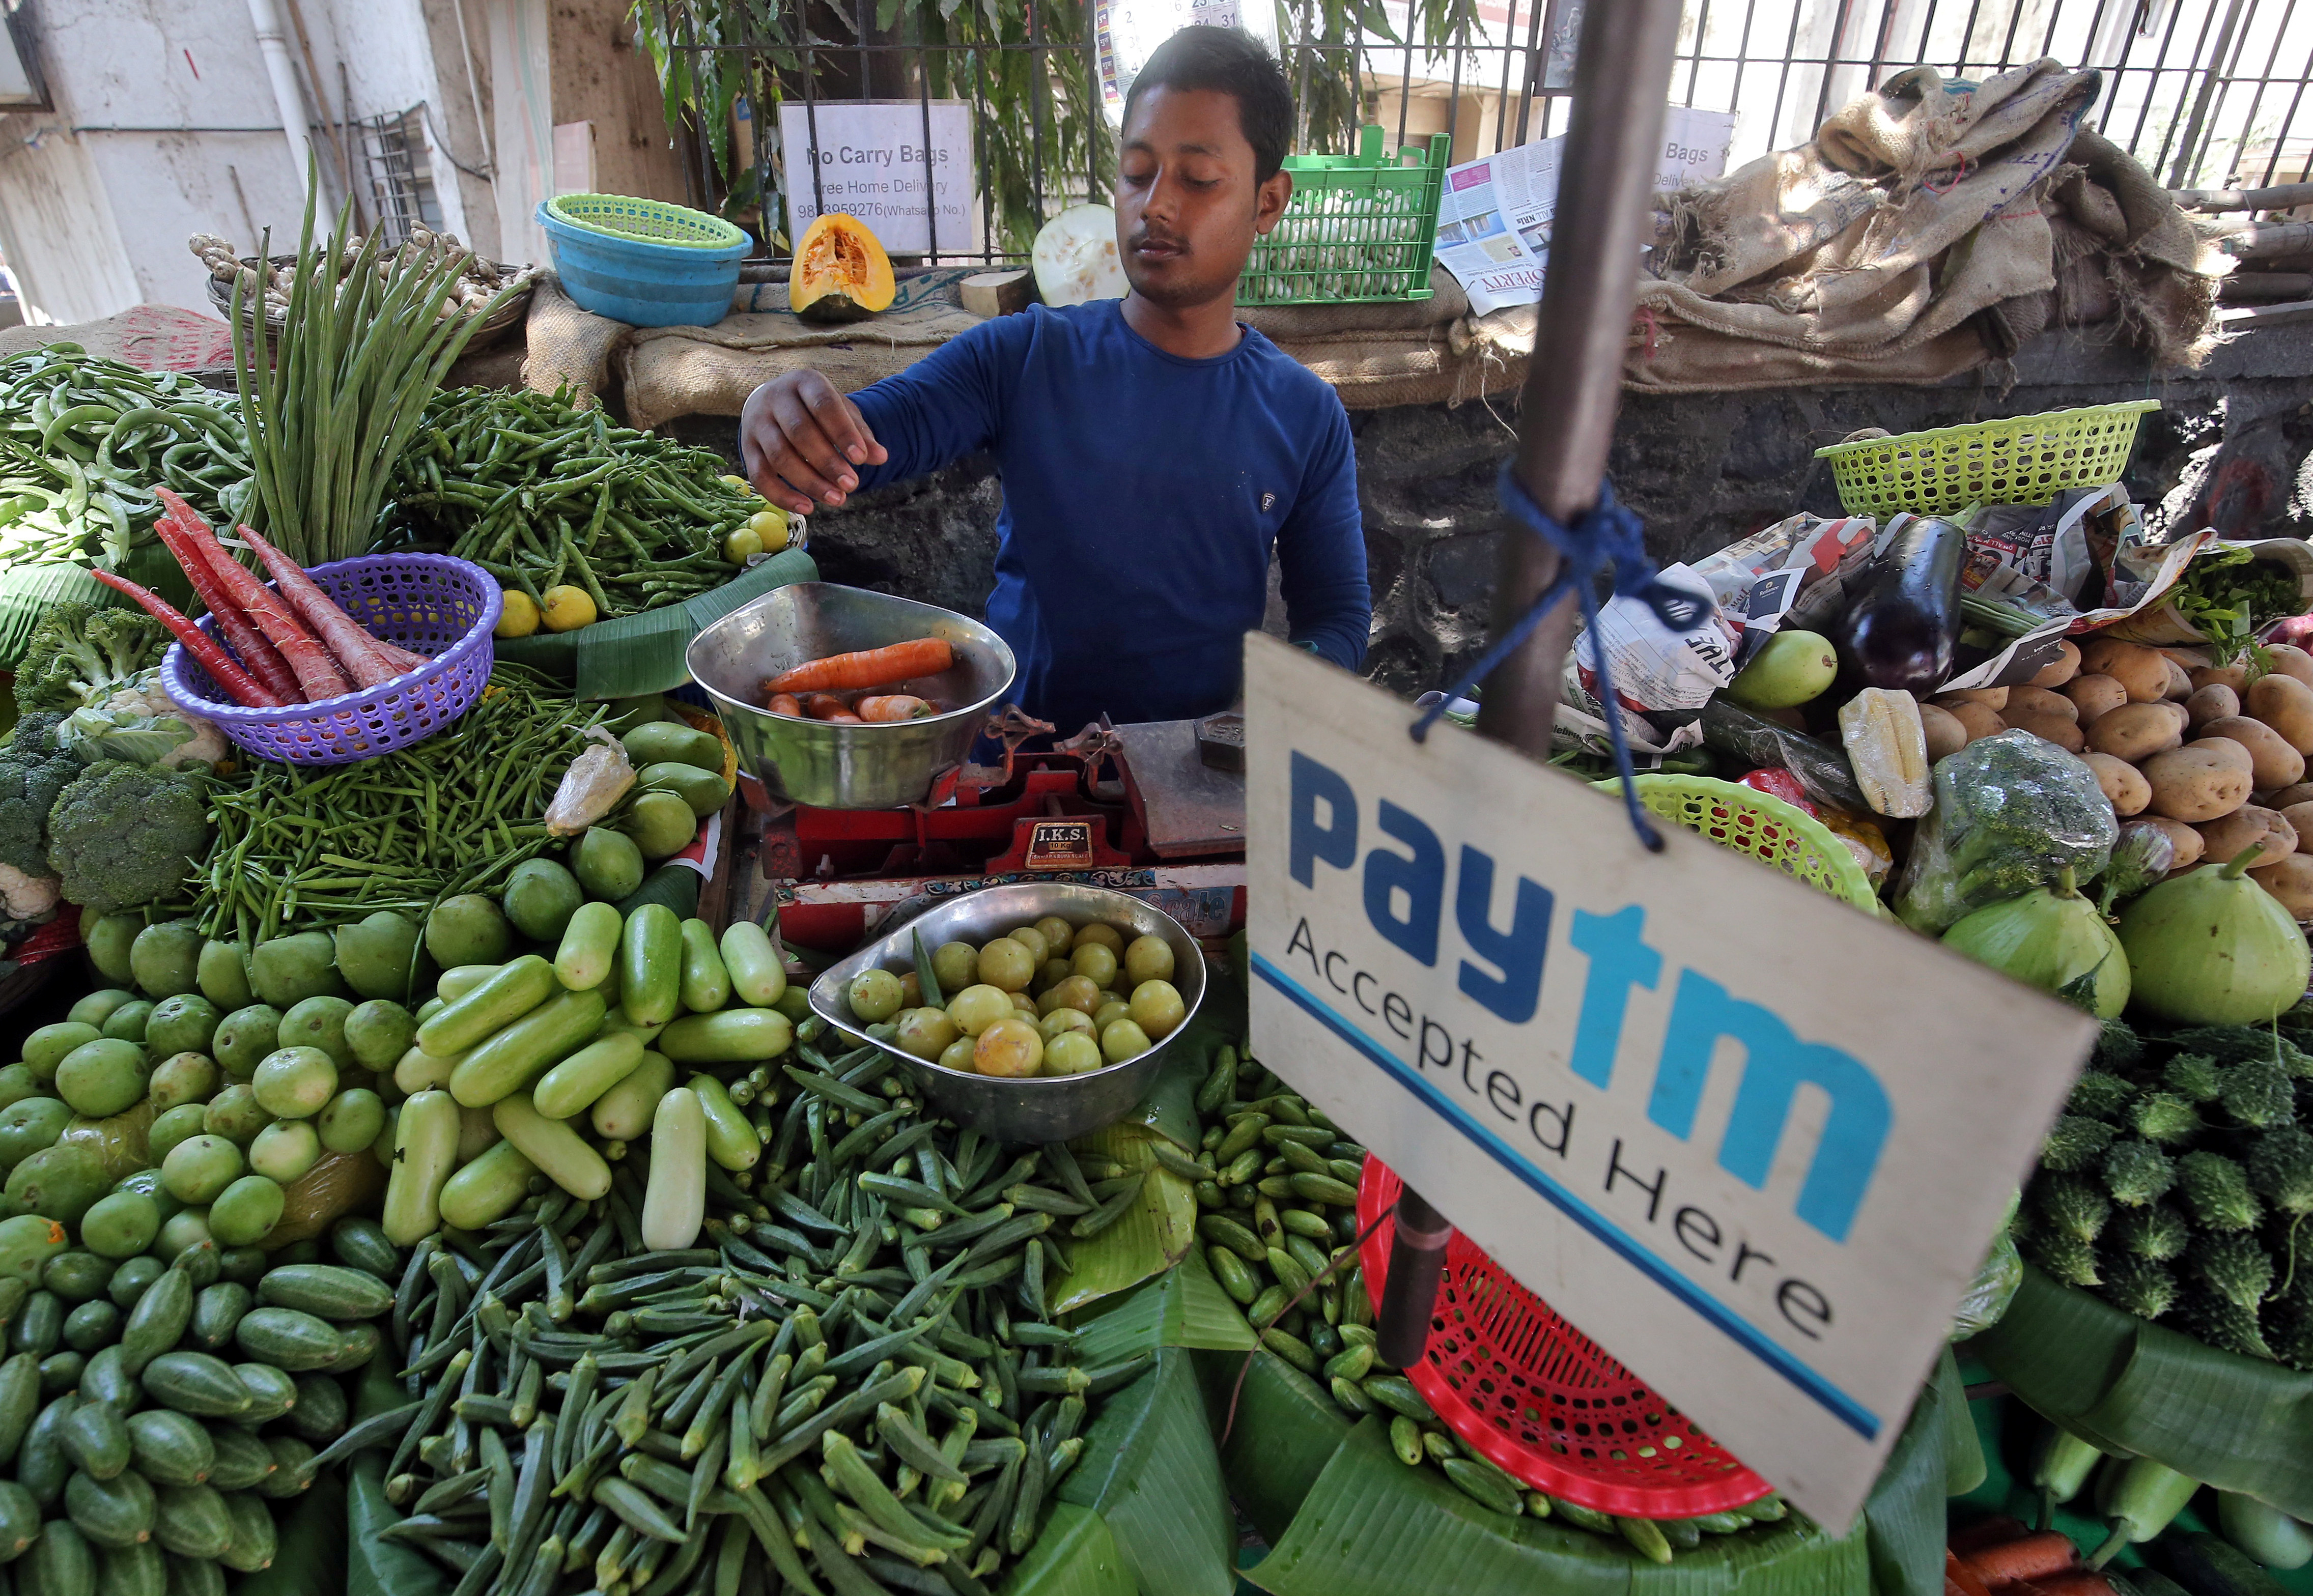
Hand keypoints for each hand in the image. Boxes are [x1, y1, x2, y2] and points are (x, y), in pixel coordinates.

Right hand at [738, 369, 889, 514]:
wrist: (774, 401)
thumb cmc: (815, 409)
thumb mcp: (841, 412)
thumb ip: (860, 434)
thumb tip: (880, 457)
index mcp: (804, 382)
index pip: (823, 405)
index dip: (842, 432)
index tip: (861, 459)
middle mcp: (775, 398)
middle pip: (799, 432)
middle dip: (828, 462)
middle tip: (852, 485)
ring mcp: (756, 423)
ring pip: (779, 456)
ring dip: (809, 482)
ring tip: (837, 499)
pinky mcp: (746, 448)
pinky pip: (759, 476)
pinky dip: (782, 495)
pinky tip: (807, 508)